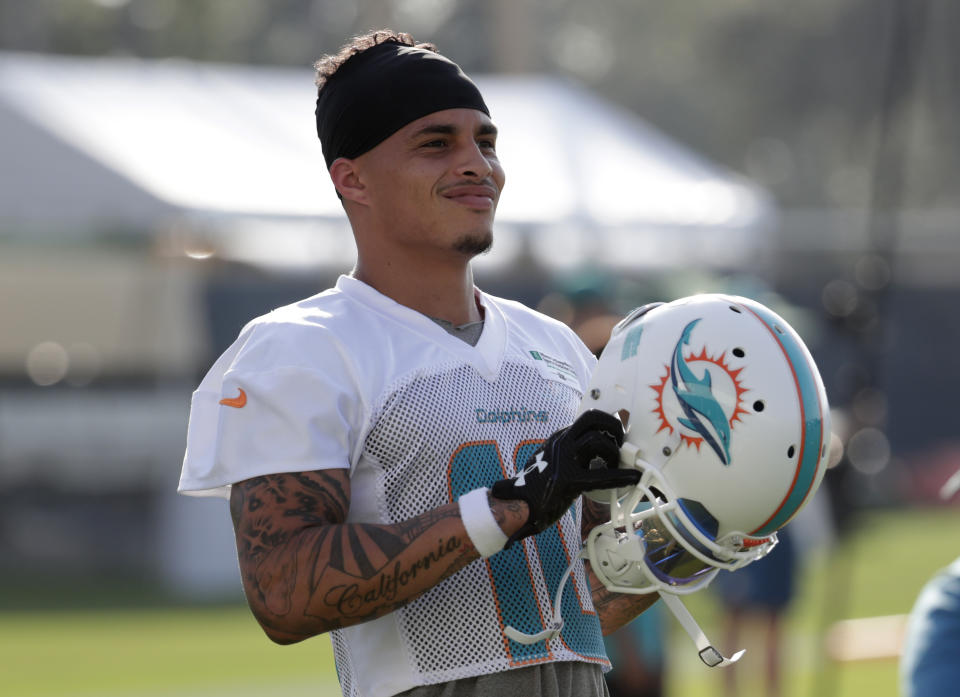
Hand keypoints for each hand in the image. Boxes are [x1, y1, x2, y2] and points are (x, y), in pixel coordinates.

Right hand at [491, 410, 638, 545]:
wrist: (515, 505)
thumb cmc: (534, 488)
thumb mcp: (550, 462)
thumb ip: (570, 456)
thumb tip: (595, 455)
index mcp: (558, 438)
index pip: (587, 419)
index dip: (607, 423)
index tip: (618, 435)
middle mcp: (560, 443)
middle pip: (592, 419)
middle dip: (613, 425)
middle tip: (622, 441)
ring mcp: (563, 460)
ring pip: (596, 441)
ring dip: (614, 452)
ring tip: (618, 466)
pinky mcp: (568, 480)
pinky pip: (600, 475)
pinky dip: (620, 476)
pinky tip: (633, 478)